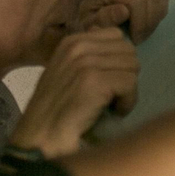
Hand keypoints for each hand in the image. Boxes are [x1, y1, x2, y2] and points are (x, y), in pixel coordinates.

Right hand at [10, 27, 140, 158]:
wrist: (41, 139)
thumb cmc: (56, 111)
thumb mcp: (67, 73)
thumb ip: (87, 56)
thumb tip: (110, 37)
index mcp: (71, 42)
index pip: (116, 36)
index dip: (118, 61)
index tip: (107, 81)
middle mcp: (78, 47)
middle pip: (128, 51)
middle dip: (125, 74)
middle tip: (111, 96)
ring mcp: (85, 63)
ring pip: (132, 66)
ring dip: (127, 90)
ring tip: (111, 105)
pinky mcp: (95, 81)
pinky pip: (130, 84)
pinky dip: (127, 103)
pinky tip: (113, 113)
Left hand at [81, 0, 169, 43]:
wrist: (90, 16)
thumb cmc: (90, 22)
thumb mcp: (90, 25)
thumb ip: (104, 19)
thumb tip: (124, 11)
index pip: (137, 1)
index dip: (140, 23)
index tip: (134, 39)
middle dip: (149, 20)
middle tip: (140, 37)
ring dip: (155, 15)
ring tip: (144, 31)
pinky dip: (159, 11)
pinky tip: (147, 23)